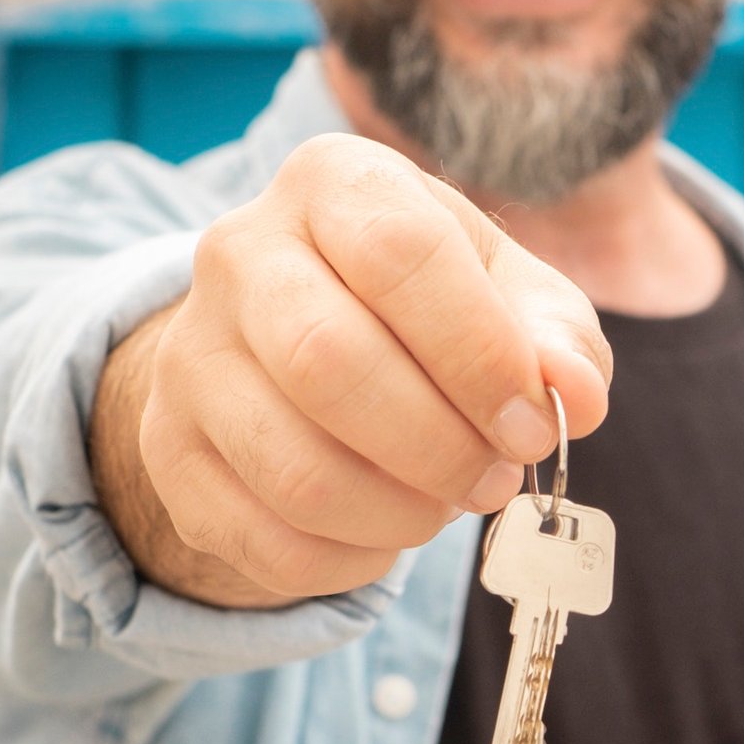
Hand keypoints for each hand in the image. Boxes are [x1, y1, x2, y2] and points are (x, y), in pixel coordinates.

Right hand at [130, 134, 610, 603]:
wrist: (302, 334)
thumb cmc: (434, 307)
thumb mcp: (512, 296)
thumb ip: (559, 340)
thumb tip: (575, 397)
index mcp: (335, 183)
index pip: (400, 256)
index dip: (479, 357)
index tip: (531, 426)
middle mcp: (240, 252)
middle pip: (329, 363)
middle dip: (439, 447)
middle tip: (496, 479)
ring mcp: (189, 353)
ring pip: (292, 467)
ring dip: (399, 512)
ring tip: (448, 504)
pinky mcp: (168, 449)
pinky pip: (261, 537)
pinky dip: (346, 560)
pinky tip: (388, 530)